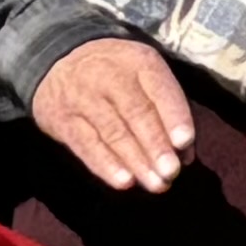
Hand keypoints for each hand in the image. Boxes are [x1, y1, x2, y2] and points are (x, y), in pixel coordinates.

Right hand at [30, 34, 198, 194]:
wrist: (60, 61)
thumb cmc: (118, 75)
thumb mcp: (145, 76)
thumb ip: (167, 110)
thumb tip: (185, 155)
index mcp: (138, 61)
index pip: (159, 88)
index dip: (173, 115)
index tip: (184, 142)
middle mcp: (109, 75)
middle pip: (135, 112)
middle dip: (155, 145)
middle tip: (171, 172)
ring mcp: (82, 97)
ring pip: (113, 132)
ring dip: (136, 161)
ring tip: (155, 184)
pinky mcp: (62, 120)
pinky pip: (86, 145)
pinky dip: (106, 165)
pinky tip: (124, 182)